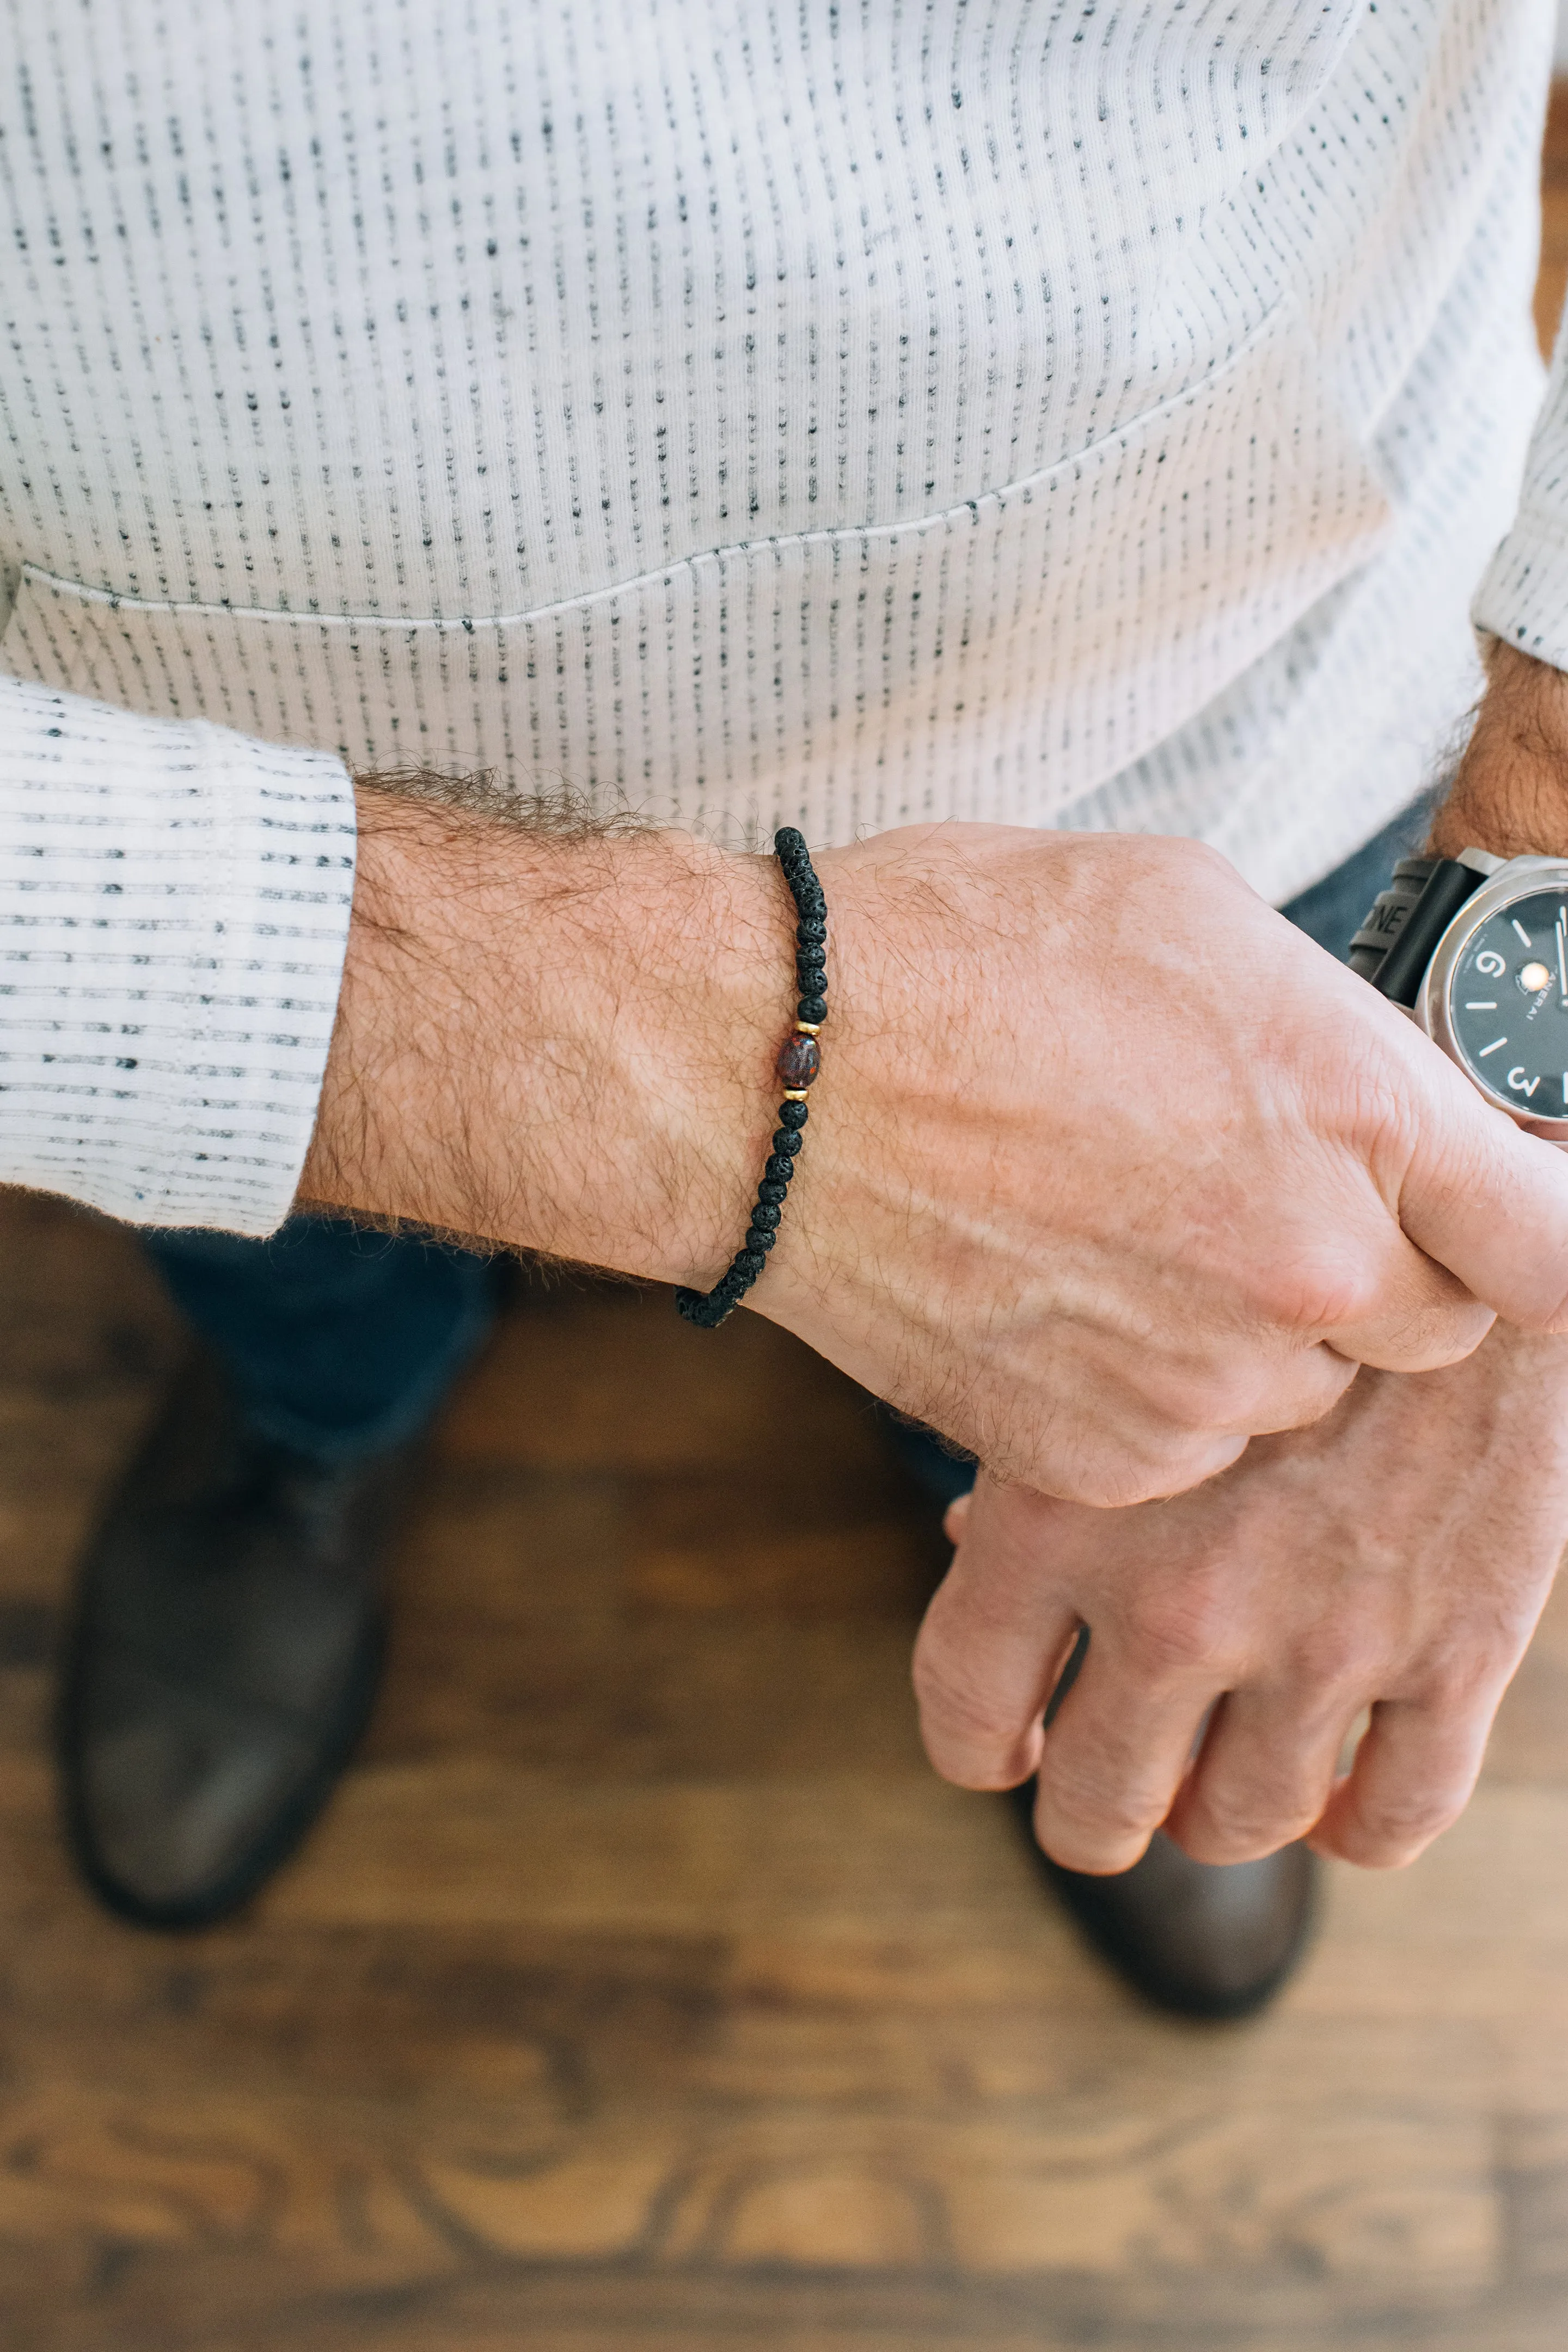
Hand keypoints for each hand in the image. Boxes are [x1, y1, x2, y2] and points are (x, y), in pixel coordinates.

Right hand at [301, 792, 1567, 1505]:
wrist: (763, 1078)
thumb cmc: (959, 955)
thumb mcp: (1189, 916)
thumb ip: (1335, 1037)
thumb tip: (1398, 1109)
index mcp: (1356, 1107)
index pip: (1554, 1237)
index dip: (1528, 1235)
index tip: (1498, 1231)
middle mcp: (1310, 1267)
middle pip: (1425, 1329)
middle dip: (1361, 1278)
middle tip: (1235, 1202)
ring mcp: (1209, 1381)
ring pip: (1294, 1396)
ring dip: (1241, 1341)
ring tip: (1113, 1238)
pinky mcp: (1107, 1460)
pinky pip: (1183, 1446)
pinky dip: (1142, 1395)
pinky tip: (1053, 1296)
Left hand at [913, 1323, 1567, 1870]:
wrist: (1454, 1221)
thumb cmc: (1251, 1262)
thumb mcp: (1099, 1334)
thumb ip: (1035, 1451)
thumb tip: (970, 1546)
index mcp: (1062, 1521)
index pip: (968, 1710)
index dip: (981, 1752)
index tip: (1007, 1753)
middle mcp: (1180, 1602)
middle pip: (1098, 1801)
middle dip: (1094, 1812)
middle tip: (1111, 1786)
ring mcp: (1323, 1638)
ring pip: (1238, 1823)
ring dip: (1217, 1814)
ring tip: (1219, 1771)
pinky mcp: (1456, 1648)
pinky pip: (1395, 1812)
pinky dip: (1357, 1827)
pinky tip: (1338, 1797)